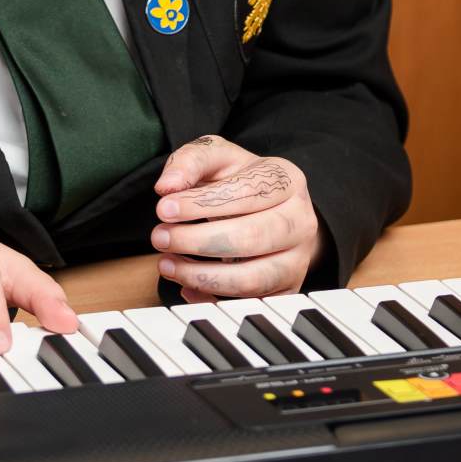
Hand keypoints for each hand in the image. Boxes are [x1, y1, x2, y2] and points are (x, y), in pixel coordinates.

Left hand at [152, 135, 322, 302]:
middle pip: (251, 238)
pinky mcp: (287, 290)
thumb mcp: (217, 157)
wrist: (273, 208)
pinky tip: (187, 287)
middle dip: (197, 241)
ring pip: (252, 279)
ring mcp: (297, 259)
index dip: (200, 204)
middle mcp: (300, 221)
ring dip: (202, 276)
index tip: (163, 209)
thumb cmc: (241, 180)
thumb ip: (191, 161)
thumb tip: (168, 185)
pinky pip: (249, 304)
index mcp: (287, 180)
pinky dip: (214, 301)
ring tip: (167, 264)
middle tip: (160, 238)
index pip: (245, 193)